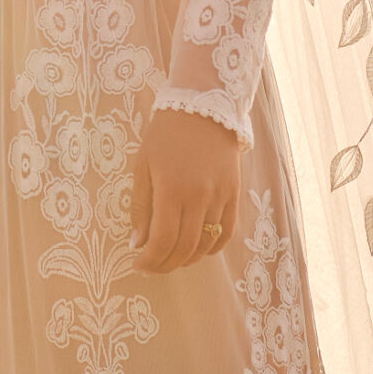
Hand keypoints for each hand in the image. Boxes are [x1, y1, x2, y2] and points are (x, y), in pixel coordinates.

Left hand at [129, 106, 241, 273]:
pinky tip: (198, 248)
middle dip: (166, 264)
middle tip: (153, 267)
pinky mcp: (234, 194)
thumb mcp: (143, 167)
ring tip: (172, 258)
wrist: (203, 107)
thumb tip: (138, 244)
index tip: (139, 265)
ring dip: (188, 259)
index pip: (162, 241)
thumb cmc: (166, 135)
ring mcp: (220, 197)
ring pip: (206, 244)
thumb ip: (140, 207)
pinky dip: (212, 247)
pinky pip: (226, 232)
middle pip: (185, 248)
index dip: (150, 260)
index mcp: (171, 190)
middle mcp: (199, 197)